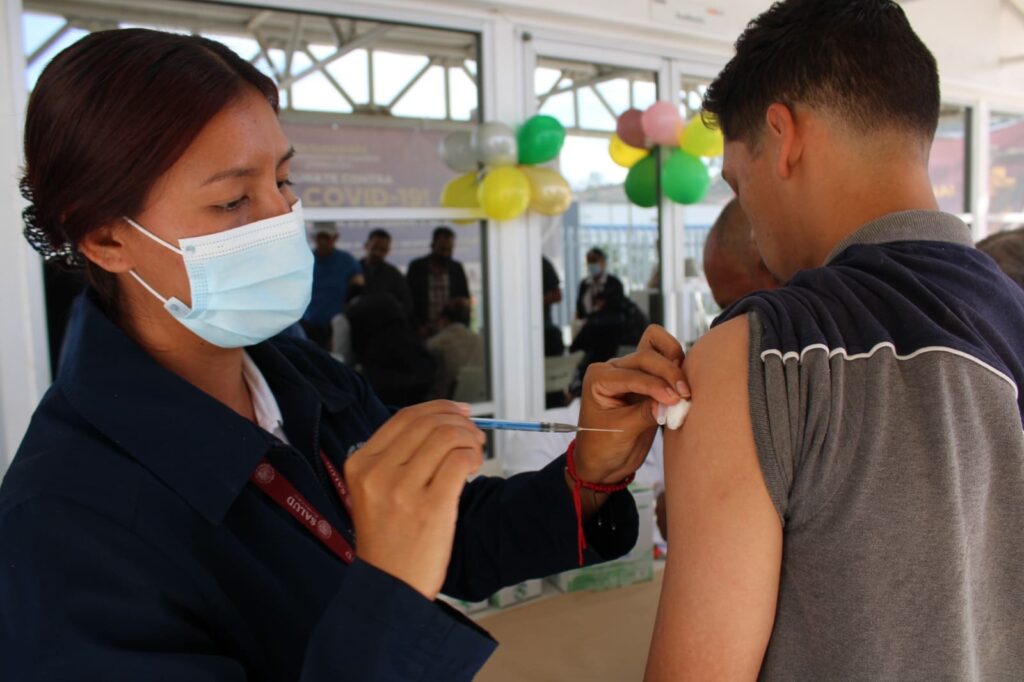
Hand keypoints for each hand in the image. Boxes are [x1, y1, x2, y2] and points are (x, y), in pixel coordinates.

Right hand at [343, 401, 483, 599]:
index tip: (457, 412)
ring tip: (474, 452)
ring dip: (469, 438)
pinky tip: (474, 466)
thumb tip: (439, 423)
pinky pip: (459, 461)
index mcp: (361, 465)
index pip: (404, 417)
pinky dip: (473, 456)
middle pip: (428, 423)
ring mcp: (403, 490)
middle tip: (473, 434)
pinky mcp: (431, 507)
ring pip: (447, 437)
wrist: (390, 586)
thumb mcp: (373, 492)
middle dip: (458, 422)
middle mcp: (378, 473)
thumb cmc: (388, 540)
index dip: (438, 408)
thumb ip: (396, 458)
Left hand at [575, 325, 688, 484]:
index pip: (633, 374)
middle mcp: (614, 369)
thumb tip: (673, 401)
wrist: (603, 462)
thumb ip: (646, 413)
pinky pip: (664, 363)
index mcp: (599, 378)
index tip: (676, 399)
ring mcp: (631, 372)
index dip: (656, 385)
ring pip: (655, 351)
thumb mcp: (622, 431)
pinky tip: (684, 385)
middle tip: (685, 395)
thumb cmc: (602, 446)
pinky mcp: (648, 381)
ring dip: (673, 363)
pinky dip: (676, 368)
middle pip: (646, 356)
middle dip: (667, 372)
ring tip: (685, 386)